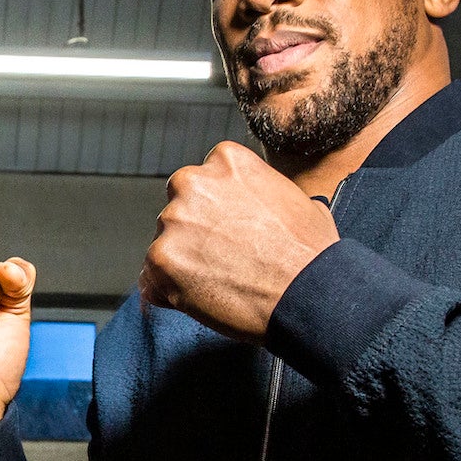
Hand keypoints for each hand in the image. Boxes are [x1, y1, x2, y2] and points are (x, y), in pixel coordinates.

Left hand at [138, 141, 338, 342]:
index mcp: (225, 161)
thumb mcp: (295, 199)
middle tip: (222, 258)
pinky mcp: (161, 260)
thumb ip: (260, 192)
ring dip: (183, 262)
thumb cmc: (309, 253)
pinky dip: (169, 292)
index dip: (215, 210)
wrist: (308, 294)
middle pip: (179, 209)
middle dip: (194, 232)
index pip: (203, 181)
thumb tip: (258, 205)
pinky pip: (152, 278)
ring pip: (165, 243)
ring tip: (220, 283)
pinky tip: (201, 299)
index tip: (228, 229)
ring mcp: (173, 222)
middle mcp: (193, 183)